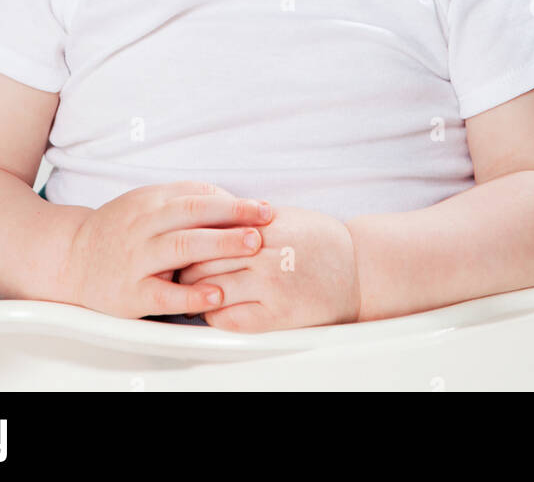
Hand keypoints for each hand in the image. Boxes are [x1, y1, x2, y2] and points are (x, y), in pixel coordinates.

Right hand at [61, 180, 270, 318]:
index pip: (197, 195)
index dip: (232, 202)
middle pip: (192, 215)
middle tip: (265, 221)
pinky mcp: (130, 292)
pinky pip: (163, 293)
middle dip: (233, 217)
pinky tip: (215, 295)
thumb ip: (183, 200)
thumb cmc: (120, 230)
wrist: (71, 257)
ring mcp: (136, 258)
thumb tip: (231, 200)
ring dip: (219, 246)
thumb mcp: (147, 203)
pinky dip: (191, 293)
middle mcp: (144, 226)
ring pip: (181, 248)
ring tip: (251, 247)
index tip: (263, 208)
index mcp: (150, 201)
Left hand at [177, 204, 360, 332]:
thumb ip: (248, 218)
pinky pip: (229, 319)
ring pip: (211, 290)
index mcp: (265, 227)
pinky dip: (213, 315)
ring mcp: (270, 287)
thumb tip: (211, 214)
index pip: (210, 231)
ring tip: (187, 292)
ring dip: (194, 293)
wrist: (358, 270)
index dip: (189, 238)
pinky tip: (212, 309)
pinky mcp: (276, 316)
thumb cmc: (321, 240)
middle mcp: (265, 255)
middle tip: (174, 270)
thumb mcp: (285, 216)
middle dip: (184, 267)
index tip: (177, 242)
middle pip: (204, 261)